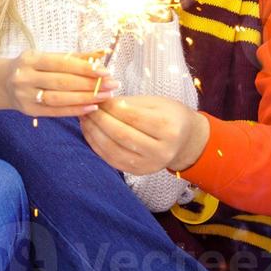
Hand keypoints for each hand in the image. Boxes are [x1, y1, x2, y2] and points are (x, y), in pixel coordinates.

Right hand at [0, 51, 116, 116]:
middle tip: (112, 85)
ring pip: (60, 98)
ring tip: (106, 96)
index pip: (62, 63)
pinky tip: (91, 107)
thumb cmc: (31, 67)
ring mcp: (25, 95)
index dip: (85, 67)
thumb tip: (103, 52)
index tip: (106, 71)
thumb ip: (74, 56)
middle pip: (63, 81)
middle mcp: (25, 77)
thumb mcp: (46, 56)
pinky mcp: (29, 111)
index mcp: (31, 59)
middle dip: (90, 84)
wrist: (1, 83)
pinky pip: (55, 111)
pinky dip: (75, 110)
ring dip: (86, 98)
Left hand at [81, 95, 209, 174]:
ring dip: (94, 133)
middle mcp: (161, 151)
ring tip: (85, 119)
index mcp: (169, 129)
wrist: (185, 141)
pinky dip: (97, 145)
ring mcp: (149, 165)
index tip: (98, 97)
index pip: (133, 117)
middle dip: (100, 120)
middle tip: (87, 107)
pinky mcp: (138, 172)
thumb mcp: (156, 103)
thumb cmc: (169, 115)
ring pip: (113, 150)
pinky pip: (111, 160)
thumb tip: (101, 102)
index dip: (112, 107)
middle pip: (122, 135)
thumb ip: (129, 104)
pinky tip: (90, 132)